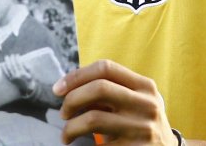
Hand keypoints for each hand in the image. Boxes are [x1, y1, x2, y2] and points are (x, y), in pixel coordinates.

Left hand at [0, 53, 35, 94]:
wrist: (27, 88)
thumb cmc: (30, 79)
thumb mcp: (31, 73)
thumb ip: (27, 67)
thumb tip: (22, 61)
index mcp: (22, 73)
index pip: (18, 64)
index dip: (17, 58)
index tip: (17, 55)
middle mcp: (17, 75)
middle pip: (12, 65)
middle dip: (11, 59)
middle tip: (11, 55)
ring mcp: (13, 78)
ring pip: (8, 68)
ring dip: (7, 62)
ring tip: (6, 57)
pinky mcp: (10, 80)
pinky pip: (5, 73)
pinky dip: (3, 68)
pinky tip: (2, 64)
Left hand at [53, 60, 174, 145]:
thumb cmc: (140, 124)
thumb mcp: (133, 103)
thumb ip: (108, 93)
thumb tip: (68, 89)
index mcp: (145, 86)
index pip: (105, 68)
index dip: (77, 75)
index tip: (58, 89)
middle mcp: (147, 104)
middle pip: (99, 88)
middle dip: (72, 99)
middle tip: (63, 113)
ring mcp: (143, 128)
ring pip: (93, 119)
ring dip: (71, 128)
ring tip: (66, 135)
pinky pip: (99, 145)